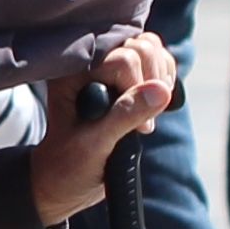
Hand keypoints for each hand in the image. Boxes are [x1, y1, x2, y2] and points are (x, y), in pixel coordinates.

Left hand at [25, 29, 176, 224]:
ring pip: (151, 49)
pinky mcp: (126, 77)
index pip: (123, 59)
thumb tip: (161, 90)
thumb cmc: (69, 165)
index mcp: (72, 73)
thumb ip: (125, 116)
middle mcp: (91, 63)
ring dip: (160, 80)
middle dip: (151, 83)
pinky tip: (153, 106)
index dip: (138, 89)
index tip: (139, 127)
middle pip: (141, 47)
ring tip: (147, 116)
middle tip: (142, 124)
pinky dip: (164, 81)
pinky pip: (158, 62)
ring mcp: (109, 68)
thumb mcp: (94, 144)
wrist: (65, 181)